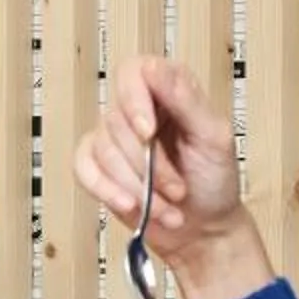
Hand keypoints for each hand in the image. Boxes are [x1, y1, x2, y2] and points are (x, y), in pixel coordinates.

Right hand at [71, 56, 272, 298]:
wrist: (204, 229)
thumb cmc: (215, 181)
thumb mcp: (213, 138)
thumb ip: (186, 101)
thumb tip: (155, 69)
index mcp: (168, 90)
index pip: (134, 72)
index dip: (134, 100)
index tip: (148, 133)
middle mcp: (138, 108)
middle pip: (116, 121)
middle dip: (148, 166)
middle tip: (177, 189)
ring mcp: (114, 138)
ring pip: (103, 151)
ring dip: (137, 187)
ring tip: (166, 207)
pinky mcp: (98, 166)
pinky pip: (83, 170)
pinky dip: (106, 191)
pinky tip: (130, 205)